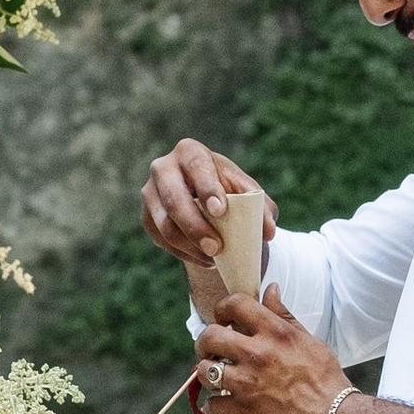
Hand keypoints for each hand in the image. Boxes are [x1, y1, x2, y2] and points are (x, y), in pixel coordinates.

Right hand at [142, 138, 273, 275]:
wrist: (207, 205)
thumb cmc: (230, 192)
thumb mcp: (249, 194)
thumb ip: (263, 208)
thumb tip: (267, 230)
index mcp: (190, 152)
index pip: (196, 165)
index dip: (206, 188)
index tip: (220, 211)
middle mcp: (164, 168)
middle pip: (173, 198)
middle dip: (195, 225)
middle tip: (216, 248)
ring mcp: (150, 194)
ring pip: (164, 224)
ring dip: (189, 245)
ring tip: (214, 258)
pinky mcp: (146, 218)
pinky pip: (161, 239)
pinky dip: (183, 253)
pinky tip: (204, 260)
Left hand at [192, 292, 346, 413]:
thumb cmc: (326, 382)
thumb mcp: (309, 341)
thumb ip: (284, 316)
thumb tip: (270, 289)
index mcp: (275, 332)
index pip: (235, 304)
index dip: (222, 309)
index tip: (222, 319)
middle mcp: (258, 353)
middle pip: (210, 336)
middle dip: (204, 343)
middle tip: (210, 352)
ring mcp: (248, 383)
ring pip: (203, 370)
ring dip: (207, 376)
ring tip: (218, 382)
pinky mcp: (243, 412)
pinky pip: (211, 407)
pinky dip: (214, 410)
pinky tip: (225, 410)